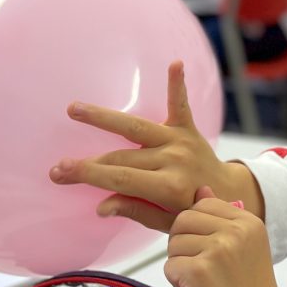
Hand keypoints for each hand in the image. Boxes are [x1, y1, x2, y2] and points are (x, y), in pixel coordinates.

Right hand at [49, 61, 264, 231]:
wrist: (230, 195)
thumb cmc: (192, 211)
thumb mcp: (167, 222)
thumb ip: (136, 211)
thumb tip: (101, 207)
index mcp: (169, 187)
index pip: (121, 178)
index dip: (89, 175)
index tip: (59, 174)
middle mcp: (175, 159)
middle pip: (122, 157)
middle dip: (87, 164)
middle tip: (56, 168)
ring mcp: (181, 141)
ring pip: (136, 128)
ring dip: (103, 117)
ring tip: (74, 109)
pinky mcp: (188, 128)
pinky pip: (181, 105)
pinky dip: (177, 84)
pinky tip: (175, 64)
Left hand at [165, 186, 280, 286]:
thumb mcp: (244, 245)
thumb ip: (221, 216)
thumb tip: (200, 188)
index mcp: (248, 220)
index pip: (202, 204)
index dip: (197, 228)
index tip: (211, 250)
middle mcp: (235, 230)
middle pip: (183, 220)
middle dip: (184, 244)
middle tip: (204, 268)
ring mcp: (218, 249)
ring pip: (173, 243)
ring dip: (180, 265)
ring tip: (204, 281)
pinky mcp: (200, 271)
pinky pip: (169, 266)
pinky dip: (178, 282)